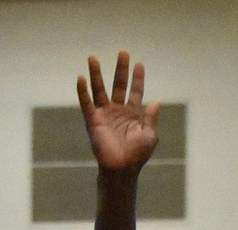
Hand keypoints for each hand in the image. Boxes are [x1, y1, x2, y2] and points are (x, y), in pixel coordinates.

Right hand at [78, 52, 159, 173]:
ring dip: (96, 74)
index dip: (137, 78)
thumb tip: (156, 101)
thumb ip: (152, 118)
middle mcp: (118, 111)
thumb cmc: (137, 156)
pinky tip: (81, 78)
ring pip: (99, 89)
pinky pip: (87, 103)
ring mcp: (105, 115)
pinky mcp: (93, 121)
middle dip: (121, 69)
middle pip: (118, 84)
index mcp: (132, 114)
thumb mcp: (150, 135)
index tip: (139, 64)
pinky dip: (83, 91)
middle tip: (122, 52)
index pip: (135, 91)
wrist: (122, 169)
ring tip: (93, 57)